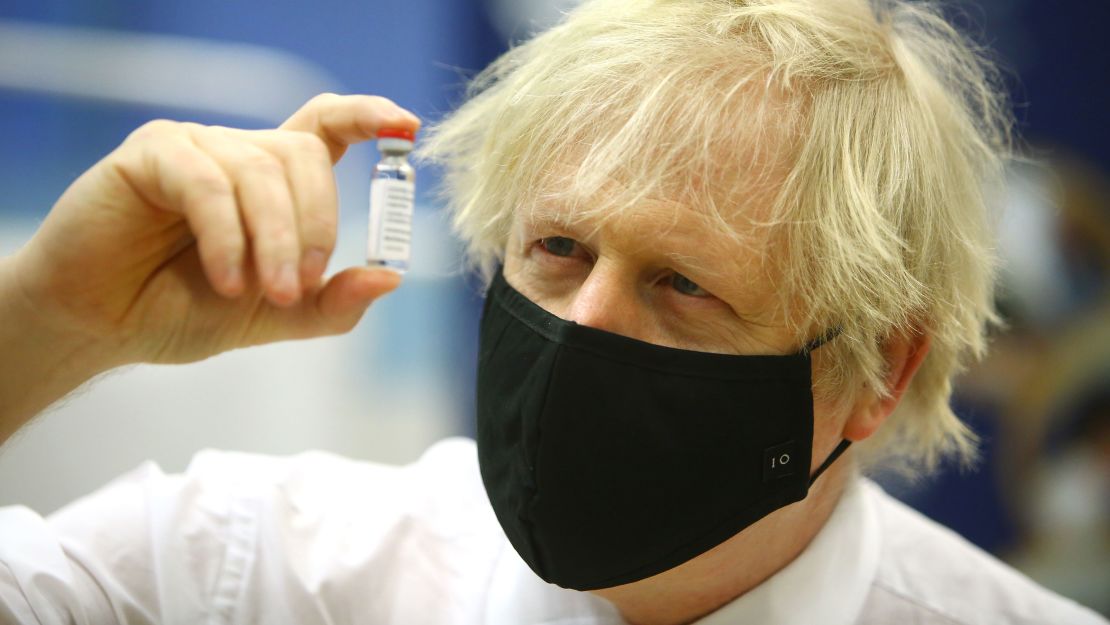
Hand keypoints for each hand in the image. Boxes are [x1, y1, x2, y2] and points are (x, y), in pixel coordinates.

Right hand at [8, 93, 419, 365]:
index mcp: (273, 181)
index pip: (326, 126)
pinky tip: (226, 279)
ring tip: (263, 292)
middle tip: (299, 285)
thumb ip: (332, 302)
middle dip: (317, 225)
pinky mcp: (151, 155)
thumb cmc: (183, 310)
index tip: (406, 128)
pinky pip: (209, 183)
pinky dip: (227, 236)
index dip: (368, 117)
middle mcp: (238, 153)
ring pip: (262, 171)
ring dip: (275, 240)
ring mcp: (195, 147)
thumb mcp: (276, 314)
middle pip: (305, 155)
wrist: (103, 326)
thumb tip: (392, 278)